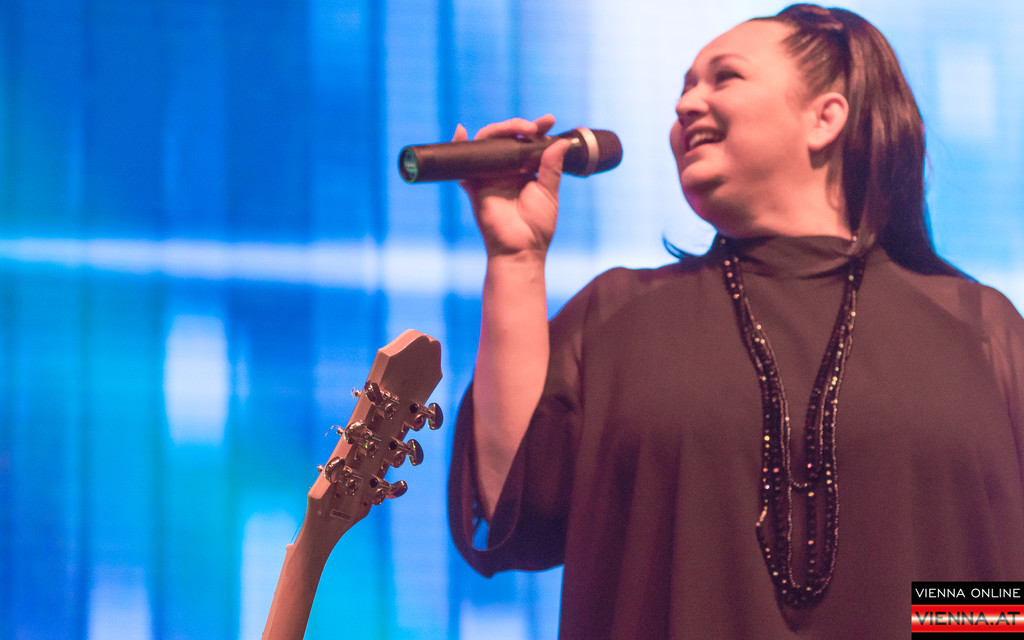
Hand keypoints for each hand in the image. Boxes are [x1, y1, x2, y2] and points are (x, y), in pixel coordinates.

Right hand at [453, 114, 570, 259]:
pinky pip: (463, 162)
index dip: (536, 128)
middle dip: (518, 125)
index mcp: (525, 170)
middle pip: (505, 137)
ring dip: (497, 130)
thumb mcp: (549, 192)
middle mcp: (506, 170)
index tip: (549, 120)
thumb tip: (562, 142)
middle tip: (534, 127)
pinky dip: (459, 145)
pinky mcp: (475, 185)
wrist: (521, 249)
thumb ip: (552, 166)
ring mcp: (489, 175)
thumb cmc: (537, 226)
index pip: (528, 142)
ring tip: (515, 128)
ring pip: (486, 143)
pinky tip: (461, 132)